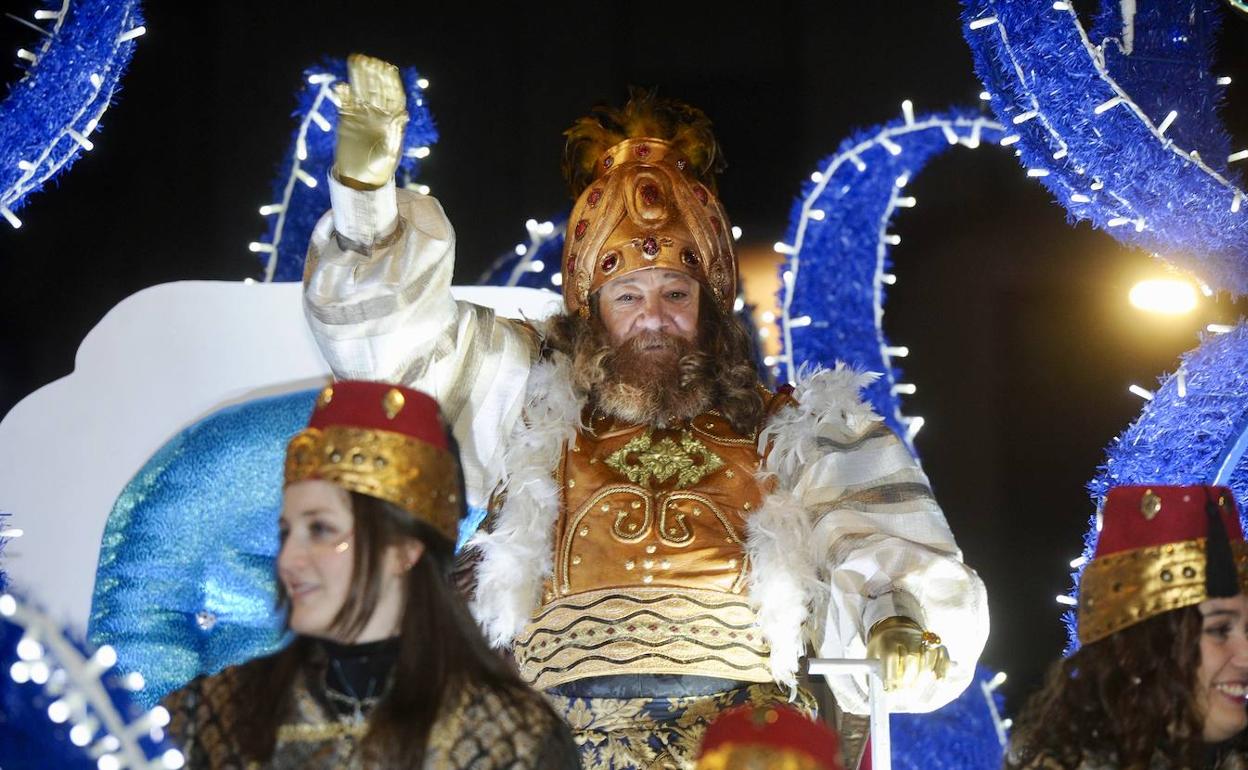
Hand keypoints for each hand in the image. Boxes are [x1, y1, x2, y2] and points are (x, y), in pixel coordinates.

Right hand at [333, 54, 407, 189]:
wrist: (361, 179)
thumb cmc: (381, 168)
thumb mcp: (391, 152)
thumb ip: (396, 132)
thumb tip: (404, 112)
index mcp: (392, 119)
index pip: (393, 96)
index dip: (390, 81)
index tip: (387, 68)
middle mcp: (378, 113)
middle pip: (377, 89)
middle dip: (374, 75)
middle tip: (370, 60)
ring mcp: (362, 115)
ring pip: (361, 91)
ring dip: (359, 76)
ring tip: (355, 60)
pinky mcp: (346, 119)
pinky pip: (345, 102)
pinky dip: (343, 93)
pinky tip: (342, 85)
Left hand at [866, 616, 949, 692]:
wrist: (895, 627)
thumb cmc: (883, 646)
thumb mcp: (873, 653)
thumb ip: (873, 668)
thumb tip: (877, 689)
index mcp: (888, 639)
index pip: (891, 655)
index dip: (891, 675)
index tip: (890, 689)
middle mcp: (906, 637)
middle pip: (910, 658)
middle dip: (907, 679)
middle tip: (904, 691)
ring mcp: (922, 640)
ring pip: (927, 657)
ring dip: (922, 676)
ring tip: (915, 688)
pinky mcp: (934, 643)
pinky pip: (942, 654)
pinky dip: (942, 668)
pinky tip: (938, 680)